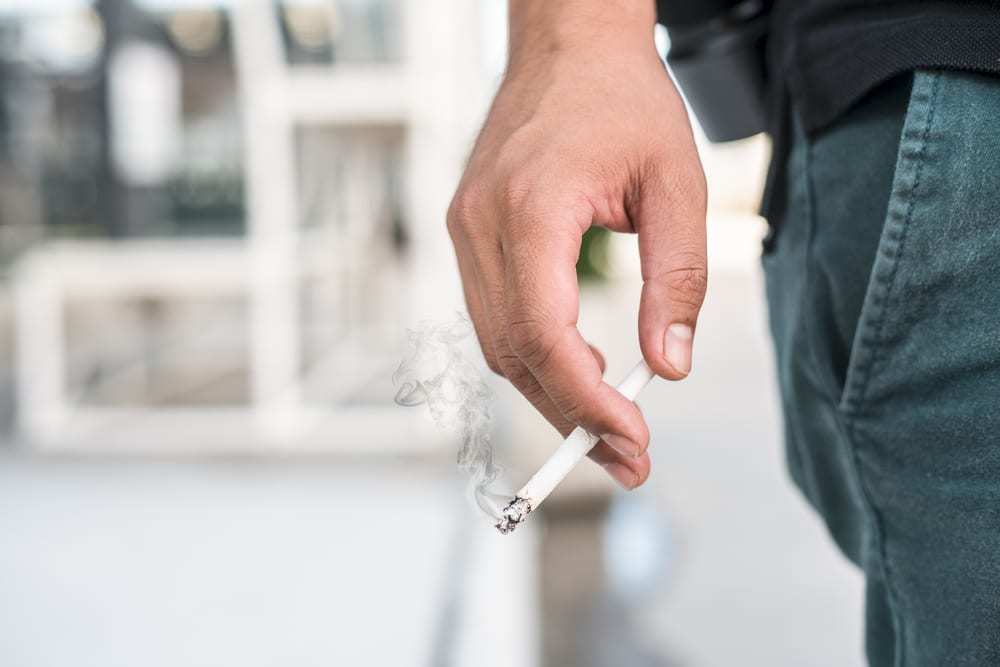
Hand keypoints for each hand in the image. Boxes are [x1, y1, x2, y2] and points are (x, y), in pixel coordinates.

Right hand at [446, 0, 706, 488]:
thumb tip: (671, 366)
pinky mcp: (469, 233)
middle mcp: (481, 226)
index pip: (544, 334)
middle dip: (571, 417)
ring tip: (612, 423)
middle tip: (628, 458)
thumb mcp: (677, 184)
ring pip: (498, 344)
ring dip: (551, 393)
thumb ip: (677, 279)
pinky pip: (495, 316)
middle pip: (514, 354)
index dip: (586, 400)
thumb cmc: (623, 100)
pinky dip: (536, 356)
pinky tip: (582, 367)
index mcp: (530, 209)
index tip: (632, 439)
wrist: (567, 44)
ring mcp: (465, 230)